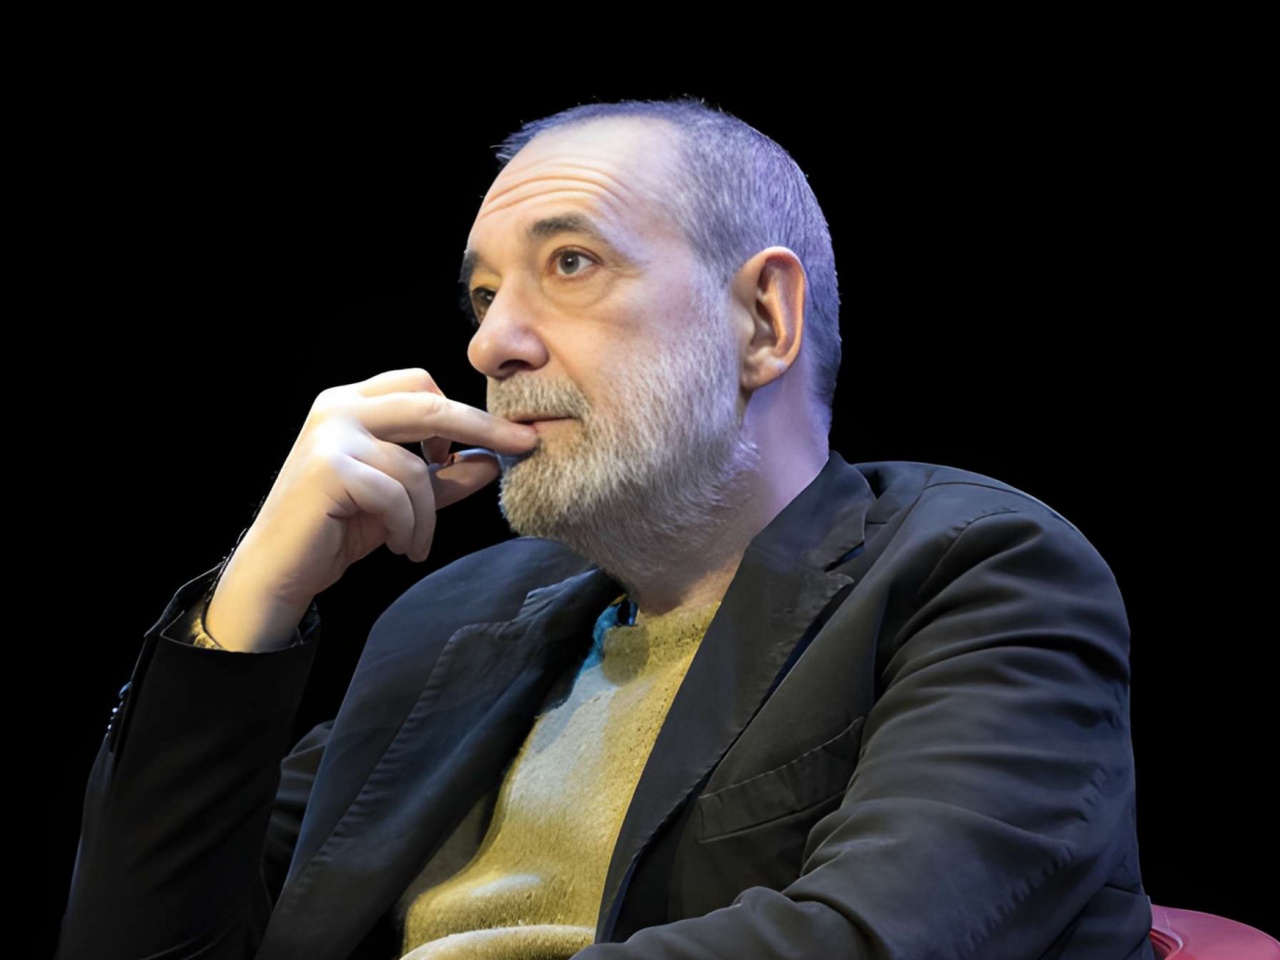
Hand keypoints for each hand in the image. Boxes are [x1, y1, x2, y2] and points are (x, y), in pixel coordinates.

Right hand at [205, 368, 536, 651]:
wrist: (280, 569)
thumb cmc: (337, 528)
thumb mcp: (400, 498)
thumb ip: (443, 476)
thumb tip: (492, 460)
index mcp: (353, 403)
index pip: (421, 384)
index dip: (467, 410)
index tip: (508, 434)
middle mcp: (338, 408)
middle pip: (429, 404)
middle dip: (483, 426)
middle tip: (524, 446)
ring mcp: (330, 435)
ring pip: (416, 466)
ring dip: (427, 515)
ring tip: (414, 542)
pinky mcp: (328, 469)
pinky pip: (397, 494)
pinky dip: (407, 526)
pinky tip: (398, 545)